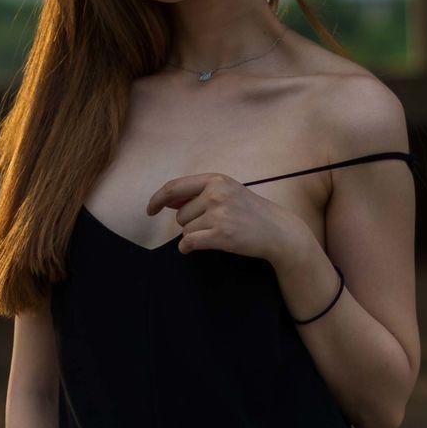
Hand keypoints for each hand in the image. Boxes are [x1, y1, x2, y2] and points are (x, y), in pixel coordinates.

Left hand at [147, 171, 315, 265]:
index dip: (157, 199)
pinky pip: (189, 243)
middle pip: (180, 214)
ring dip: (195, 235)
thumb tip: (166, 201)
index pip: (175, 187)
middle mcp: (216, 193)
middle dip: (190, 223)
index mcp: (216, 179)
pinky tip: (197, 248)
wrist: (277, 230)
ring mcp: (219, 214)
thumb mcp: (227, 192)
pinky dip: (188, 248)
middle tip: (213, 224)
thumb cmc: (250, 212)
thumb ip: (198, 194)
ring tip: (217, 233)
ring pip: (185, 230)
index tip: (149, 210)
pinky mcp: (221, 234)